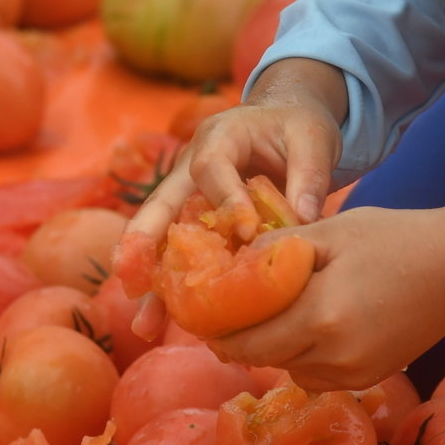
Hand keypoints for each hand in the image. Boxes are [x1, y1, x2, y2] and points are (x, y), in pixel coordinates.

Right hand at [121, 58, 348, 339]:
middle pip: (161, 204)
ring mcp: (187, 196)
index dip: (225, 199)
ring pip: (161, 237)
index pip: (212, 167)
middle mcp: (191, 167)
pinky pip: (178, 254)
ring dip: (150, 280)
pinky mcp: (193, 222)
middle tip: (131, 275)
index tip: (245, 231)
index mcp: (219, 136)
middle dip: (144, 241)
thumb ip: (310, 177)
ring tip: (143, 323)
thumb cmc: (296, 128)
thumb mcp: (312, 140)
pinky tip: (158, 321)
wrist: (284, 122)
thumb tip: (305, 220)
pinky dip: (169, 287)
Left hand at [205, 198, 444, 391]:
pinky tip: (302, 323)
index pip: (244, 337)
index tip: (197, 308)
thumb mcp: (327, 231)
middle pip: (258, 358)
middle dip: (234, 338)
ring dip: (267, 345)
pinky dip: (298, 353)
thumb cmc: (392, 239)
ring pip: (284, 368)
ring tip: (262, 311)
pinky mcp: (366, 379)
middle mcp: (334, 355)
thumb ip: (273, 251)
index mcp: (320, 315)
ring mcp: (352, 373)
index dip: (214, 327)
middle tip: (218, 311)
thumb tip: (225, 266)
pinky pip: (312, 374)